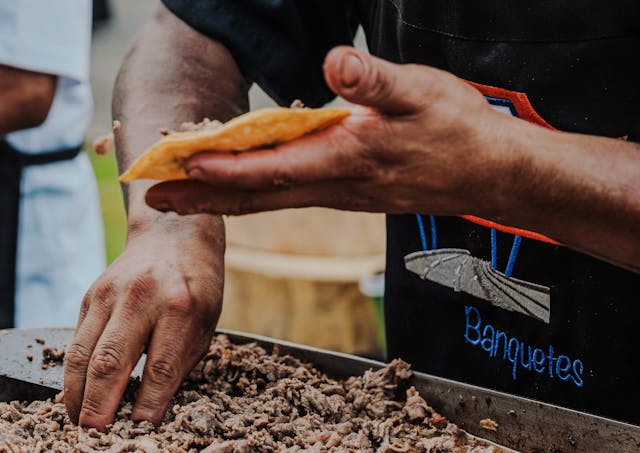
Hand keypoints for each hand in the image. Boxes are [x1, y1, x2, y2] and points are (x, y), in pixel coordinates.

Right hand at [63, 215, 224, 430]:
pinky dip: (73, 375)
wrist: (172, 235)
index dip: (148, 404)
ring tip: (78, 424)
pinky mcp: (89, 298)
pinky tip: (76, 398)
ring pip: (82, 353)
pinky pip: (75, 343)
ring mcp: (108, 295)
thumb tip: (149, 415)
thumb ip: (177, 366)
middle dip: (99, 404)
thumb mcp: (203, 326)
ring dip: (77, 394)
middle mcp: (140, 299)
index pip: (160, 366)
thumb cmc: (196, 289)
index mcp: (180, 308)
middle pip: (111, 360)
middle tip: (94, 437)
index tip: (139, 431)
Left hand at [145, 46, 523, 218]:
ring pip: (264, 202)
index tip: (180, 165)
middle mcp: (331, 187)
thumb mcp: (422, 93)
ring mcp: (334, 195)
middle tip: (150, 200)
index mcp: (344, 160)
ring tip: (174, 198)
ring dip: (216, 200)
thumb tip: (335, 62)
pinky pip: (281, 197)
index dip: (221, 169)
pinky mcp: (341, 194)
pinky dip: (246, 194)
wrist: (491, 175)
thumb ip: (376, 80)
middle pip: (253, 197)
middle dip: (199, 199)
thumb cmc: (458, 129)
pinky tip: (228, 189)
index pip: (269, 169)